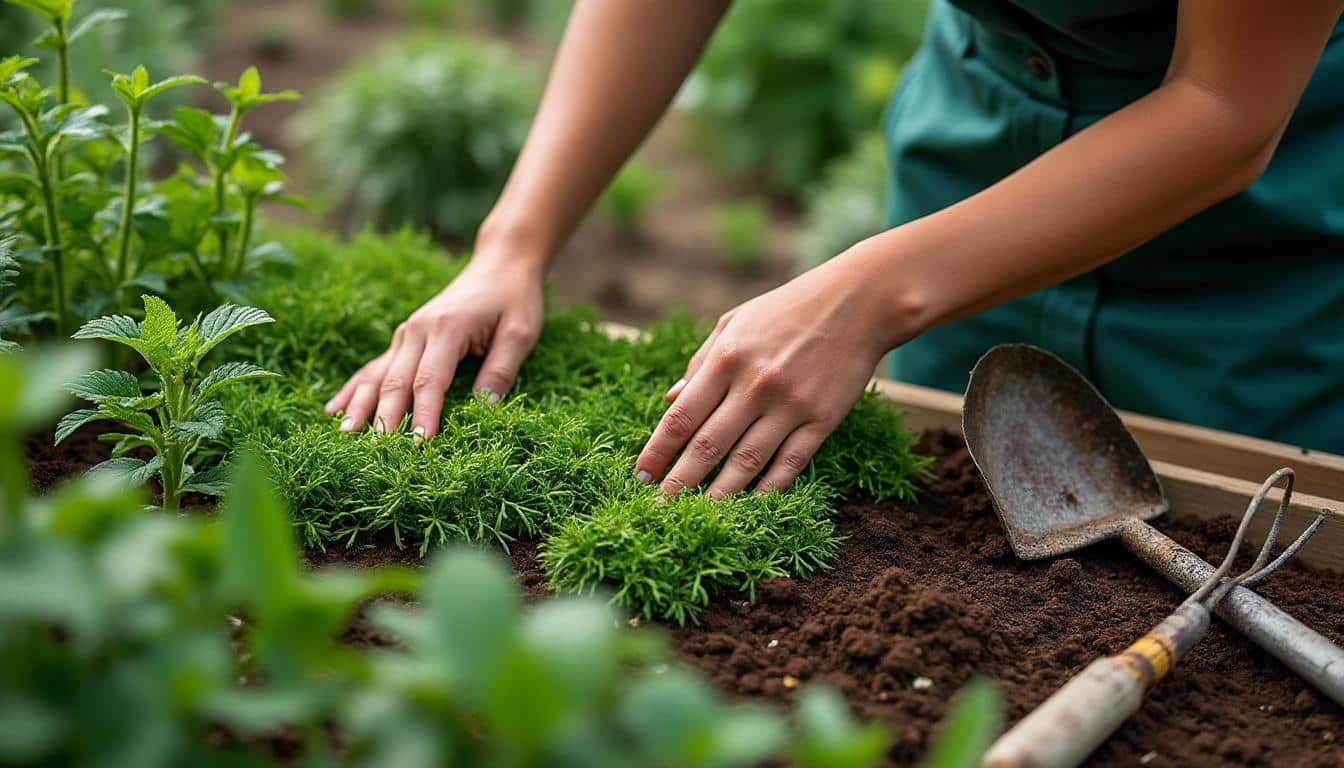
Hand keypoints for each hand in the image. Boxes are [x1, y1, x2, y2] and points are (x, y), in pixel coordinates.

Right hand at [324, 254, 543, 439]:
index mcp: (447, 328)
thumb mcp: (520, 333)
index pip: (430, 381)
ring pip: (377, 375)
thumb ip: (501, 371)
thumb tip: (484, 410)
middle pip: (396, 382)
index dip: (424, 415)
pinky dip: (353, 389)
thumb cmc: (514, 299)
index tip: (418, 445)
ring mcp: (406, 333)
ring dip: (360, 406)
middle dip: (385, 419)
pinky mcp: (403, 337)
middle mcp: (418, 330)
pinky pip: (374, 366)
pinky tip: (333, 410)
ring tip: (344, 436)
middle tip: (376, 455)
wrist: (500, 263)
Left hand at [634, 251, 913, 497]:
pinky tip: (749, 508)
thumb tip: (670, 401)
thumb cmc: (788, 310)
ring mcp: (791, 405)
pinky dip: (768, 490)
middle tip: (657, 511)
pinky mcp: (823, 419)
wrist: (859, 302)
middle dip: (678, 483)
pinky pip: (790, 464)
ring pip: (746, 463)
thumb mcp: (735, 323)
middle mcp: (755, 384)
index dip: (657, 451)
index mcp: (727, 358)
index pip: (681, 417)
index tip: (639, 476)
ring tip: (697, 518)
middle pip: (707, 446)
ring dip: (718, 496)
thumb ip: (700, 363)